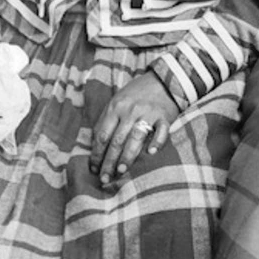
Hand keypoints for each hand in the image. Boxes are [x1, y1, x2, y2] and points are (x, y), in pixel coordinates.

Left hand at [89, 72, 179, 187]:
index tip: (94, 169)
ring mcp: (148, 113)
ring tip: (121, 171)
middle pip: (117, 140)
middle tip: (105, 178)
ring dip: (128, 156)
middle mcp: (130, 110)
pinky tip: (151, 153)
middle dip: (109, 161)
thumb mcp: (117, 101)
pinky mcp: (164, 116)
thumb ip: (106, 120)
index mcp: (116, 107)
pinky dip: (157, 142)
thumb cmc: (136, 94)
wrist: (162, 80)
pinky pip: (161, 131)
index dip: (97, 154)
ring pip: (136, 137)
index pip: (103, 135)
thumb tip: (95, 145)